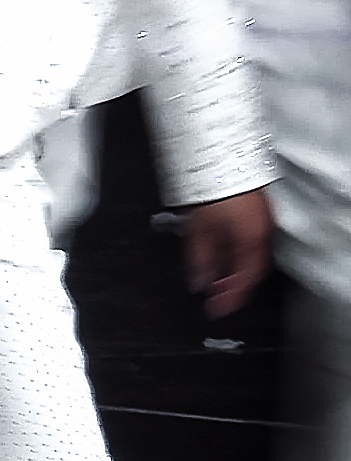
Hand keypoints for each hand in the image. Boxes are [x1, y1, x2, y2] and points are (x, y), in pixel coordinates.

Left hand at [181, 188, 273, 318]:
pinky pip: (247, 234)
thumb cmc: (212, 184)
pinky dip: (233, 246)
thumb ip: (199, 260)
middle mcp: (262, 228)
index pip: (246, 280)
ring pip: (248, 249)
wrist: (216, 150)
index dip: (230, 298)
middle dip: (232, 283)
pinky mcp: (253, 202)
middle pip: (250, 266)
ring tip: (213, 273)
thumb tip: (199, 283)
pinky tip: (218, 247)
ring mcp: (260, 214)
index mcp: (253, 238)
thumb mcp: (198, 229)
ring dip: (231, 264)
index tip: (215, 309)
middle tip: (215, 295)